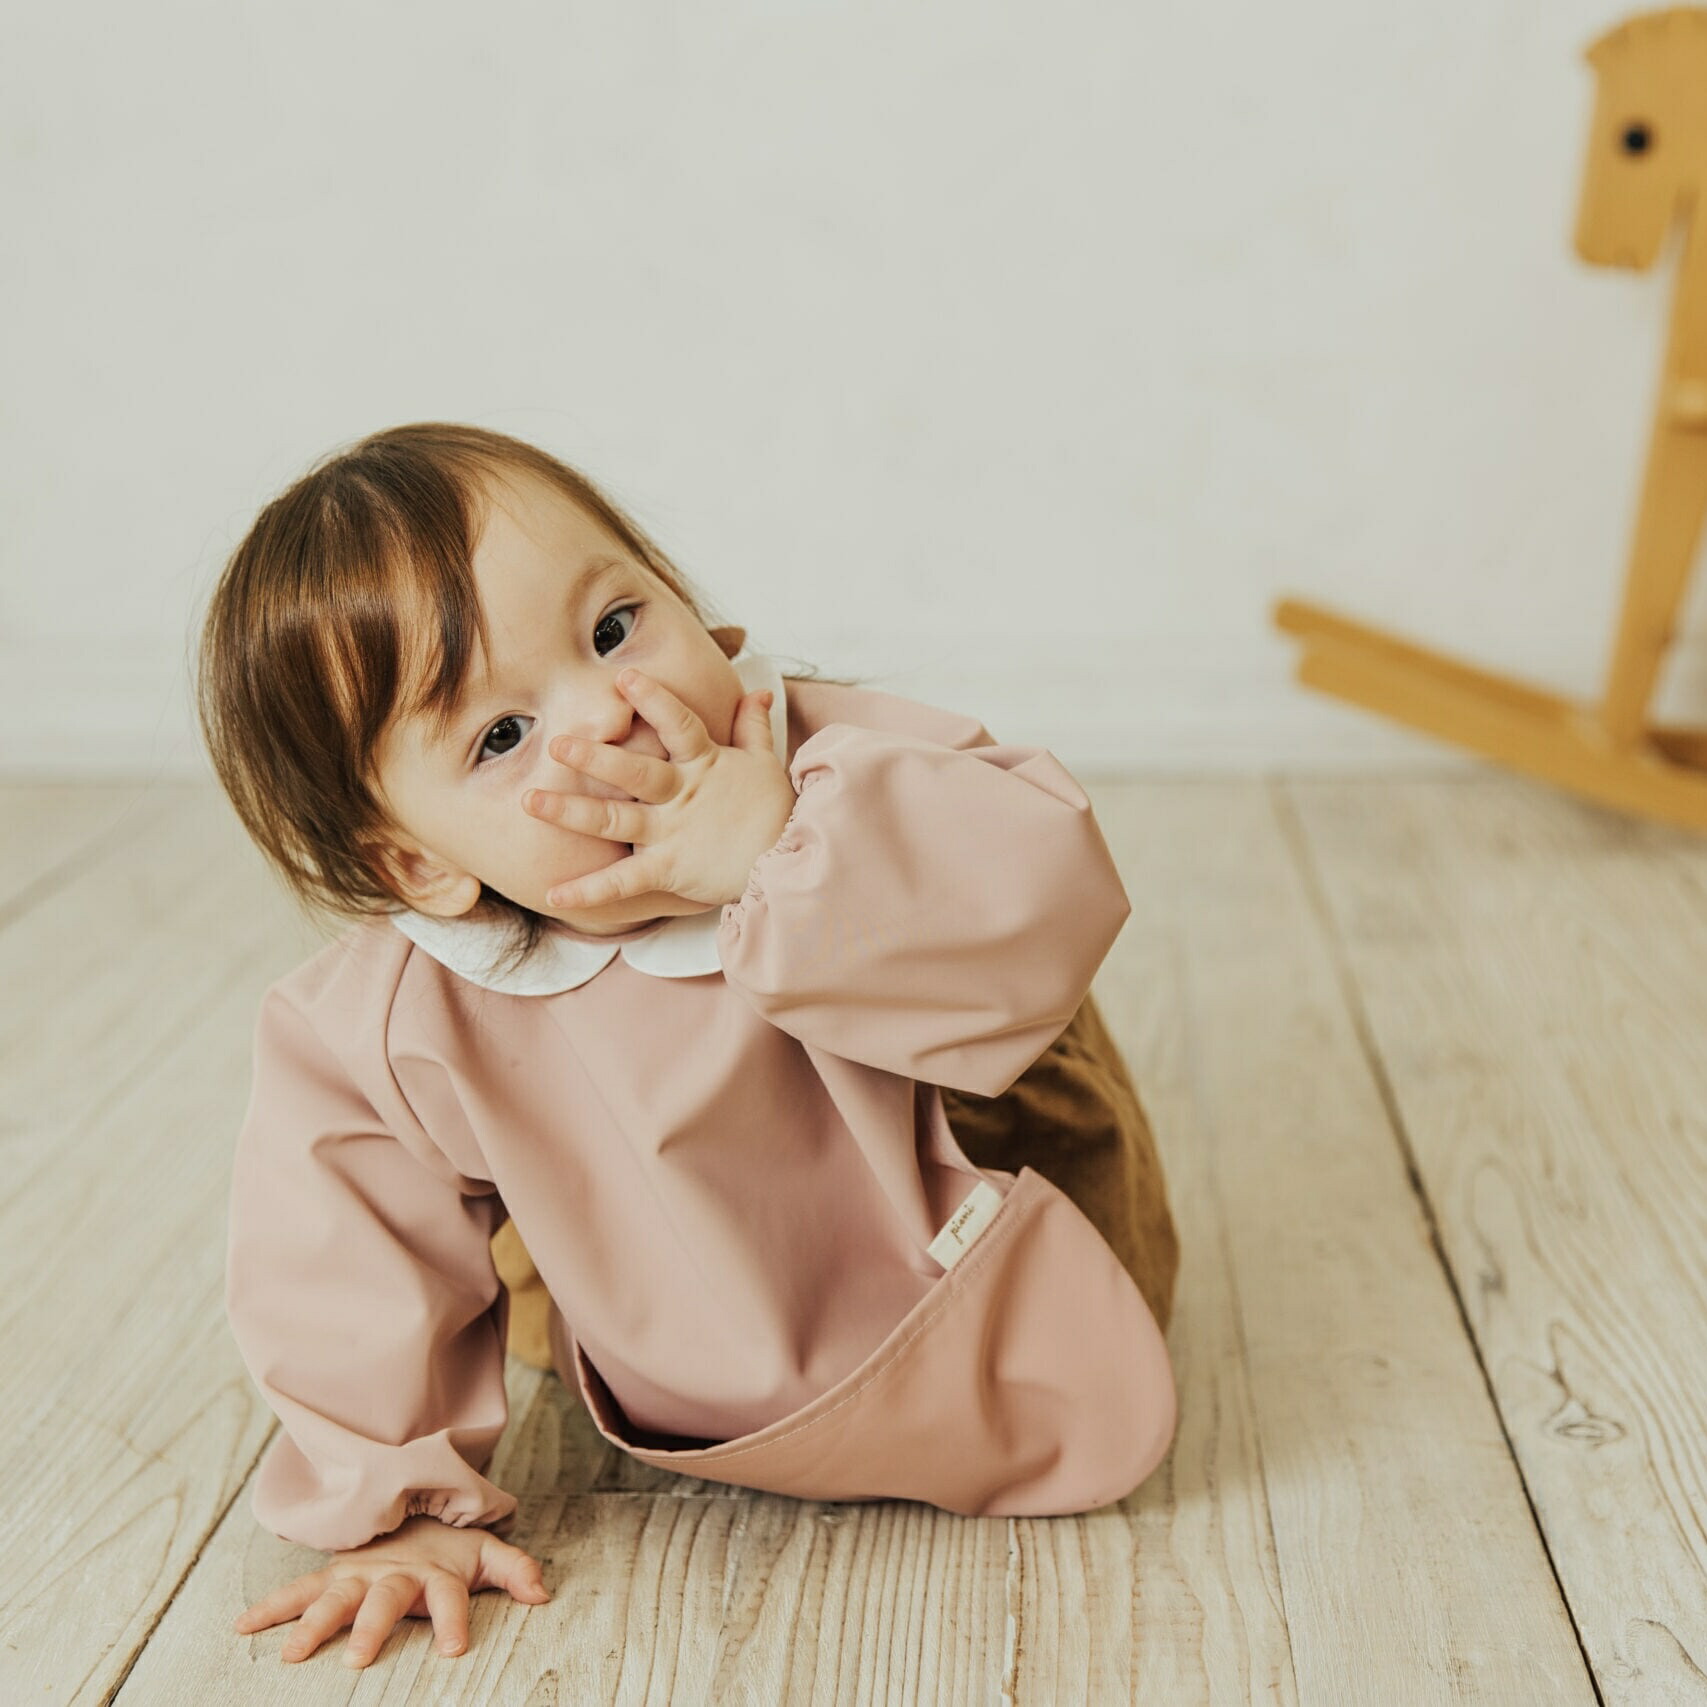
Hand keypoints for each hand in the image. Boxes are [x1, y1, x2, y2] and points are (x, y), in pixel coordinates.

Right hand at [231, 1515, 549, 1668]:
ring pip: (335, 1596)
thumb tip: (542, 1593)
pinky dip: (272, 1607)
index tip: (454, 1650)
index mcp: (435, 1573)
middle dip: (371, 1627)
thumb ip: (514, 1571)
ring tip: (292, 1653)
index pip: (449, 1596)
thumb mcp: (485, 1553)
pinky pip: (298, 1590)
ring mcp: (360, 1574)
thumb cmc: (450, 1544)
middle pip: (385, 1600)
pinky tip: (243, 1626)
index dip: (454, 1620)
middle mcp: (395, 1574)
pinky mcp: (332, 1575)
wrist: (412, 1506)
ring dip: (313, 1623)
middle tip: (357, 1658)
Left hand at [523, 669, 796, 910]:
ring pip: (614, 819)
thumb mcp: (766, 763)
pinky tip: (554, 894)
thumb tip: (758, 693)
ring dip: (570, 811)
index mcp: (705, 765)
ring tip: (532, 800)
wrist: (790, 862)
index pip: (678, 724)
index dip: (653, 700)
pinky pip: (623, 882)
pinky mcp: (669, 869)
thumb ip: (753, 727)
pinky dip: (589, 889)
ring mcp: (672, 833)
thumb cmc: (776, 812)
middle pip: (634, 772)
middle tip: (557, 742)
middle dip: (594, 756)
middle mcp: (682, 796)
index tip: (624, 677)